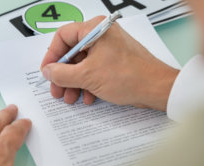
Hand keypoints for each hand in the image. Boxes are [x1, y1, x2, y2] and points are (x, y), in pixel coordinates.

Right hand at [41, 16, 179, 110]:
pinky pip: (94, 70)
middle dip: (63, 75)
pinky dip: (88, 84)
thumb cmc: (128, 76)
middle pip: (72, 53)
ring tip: (71, 98)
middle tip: (57, 90)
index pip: (63, 36)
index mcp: (95, 29)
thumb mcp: (87, 76)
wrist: (156, 89)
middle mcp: (102, 35)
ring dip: (74, 83)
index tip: (47, 71)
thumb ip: (62, 73)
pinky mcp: (114, 61)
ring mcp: (109, 48)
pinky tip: (87, 97)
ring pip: (83, 64)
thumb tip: (48, 71)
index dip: (52, 55)